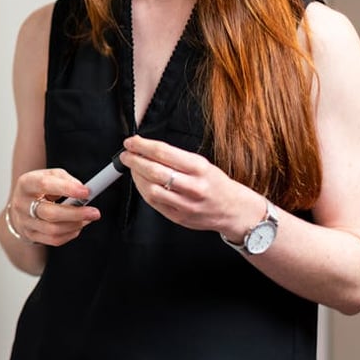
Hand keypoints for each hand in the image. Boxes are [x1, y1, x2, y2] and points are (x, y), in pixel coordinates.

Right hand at [9, 168, 100, 245]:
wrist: (21, 204)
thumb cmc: (39, 188)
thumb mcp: (50, 175)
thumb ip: (65, 179)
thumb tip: (82, 190)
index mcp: (26, 184)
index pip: (45, 185)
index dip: (67, 189)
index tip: (86, 192)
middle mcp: (21, 204)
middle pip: (50, 213)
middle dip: (76, 214)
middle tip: (94, 212)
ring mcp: (24, 222)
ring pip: (53, 230)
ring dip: (75, 225)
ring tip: (88, 218)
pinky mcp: (30, 235)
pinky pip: (54, 240)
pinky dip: (70, 234)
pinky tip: (77, 226)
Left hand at [120, 135, 262, 239]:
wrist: (233, 210)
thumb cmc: (216, 183)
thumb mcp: (202, 164)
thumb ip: (176, 158)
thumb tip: (148, 149)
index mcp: (199, 168)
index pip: (164, 153)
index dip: (143, 146)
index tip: (132, 142)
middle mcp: (193, 187)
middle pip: (155, 171)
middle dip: (135, 160)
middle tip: (127, 155)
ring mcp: (185, 204)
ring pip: (151, 189)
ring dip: (136, 177)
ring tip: (132, 168)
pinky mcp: (178, 217)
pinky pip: (154, 203)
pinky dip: (143, 191)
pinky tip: (140, 183)